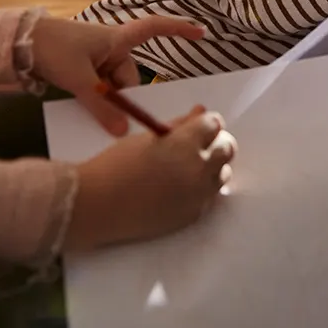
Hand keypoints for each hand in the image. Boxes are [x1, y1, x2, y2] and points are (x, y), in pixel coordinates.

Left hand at [30, 15, 205, 135]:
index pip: (154, 29)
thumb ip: (102, 107)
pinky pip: (99, 91)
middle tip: (118, 121)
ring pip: (113, 89)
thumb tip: (123, 131)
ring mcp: (95, 61)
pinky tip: (87, 114)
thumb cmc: (52, 49)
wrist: (16, 44)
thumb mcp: (80, 80)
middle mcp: (110, 49)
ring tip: (93, 116)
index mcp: (116, 40)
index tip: (202, 32)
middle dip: (124, 99)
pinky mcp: (82, 72)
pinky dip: (96, 103)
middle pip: (130, 79)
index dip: (178, 30)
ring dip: (107, 103)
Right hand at [66, 106, 236, 251]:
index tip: (196, 126)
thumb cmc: (117, 164)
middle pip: (227, 148)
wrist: (100, 205)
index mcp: (187, 143)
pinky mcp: (194, 215)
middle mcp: (200, 168)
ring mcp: (199, 195)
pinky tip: (181, 186)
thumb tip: (200, 112)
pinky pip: (210, 196)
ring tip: (187, 166)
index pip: (214, 124)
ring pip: (223, 173)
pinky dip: (202, 188)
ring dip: (212, 166)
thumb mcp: (147, 137)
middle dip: (215, 142)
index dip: (205, 123)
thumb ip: (178, 124)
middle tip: (196, 144)